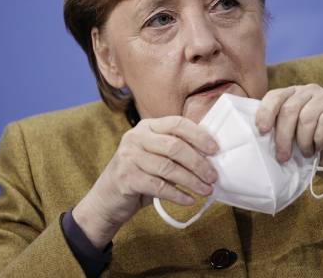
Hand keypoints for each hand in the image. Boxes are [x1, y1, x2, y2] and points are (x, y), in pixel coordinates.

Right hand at [73, 116, 217, 248]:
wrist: (108, 198)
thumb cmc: (140, 175)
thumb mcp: (156, 156)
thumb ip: (175, 150)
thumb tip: (210, 156)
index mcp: (148, 126)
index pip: (177, 123)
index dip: (198, 135)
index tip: (215, 149)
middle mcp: (136, 137)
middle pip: (175, 146)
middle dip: (198, 163)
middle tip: (213, 176)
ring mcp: (129, 157)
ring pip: (168, 168)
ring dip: (191, 181)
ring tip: (206, 190)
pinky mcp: (126, 178)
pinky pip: (158, 186)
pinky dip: (177, 194)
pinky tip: (189, 200)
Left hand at [255, 84, 322, 190]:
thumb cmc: (316, 149)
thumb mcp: (292, 140)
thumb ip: (278, 132)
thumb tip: (257, 136)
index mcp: (293, 95)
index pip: (274, 96)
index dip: (265, 113)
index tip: (262, 132)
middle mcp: (309, 91)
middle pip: (289, 109)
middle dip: (283, 136)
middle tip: (283, 157)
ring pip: (306, 117)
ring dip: (304, 141)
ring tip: (307, 153)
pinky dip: (319, 139)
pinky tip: (320, 147)